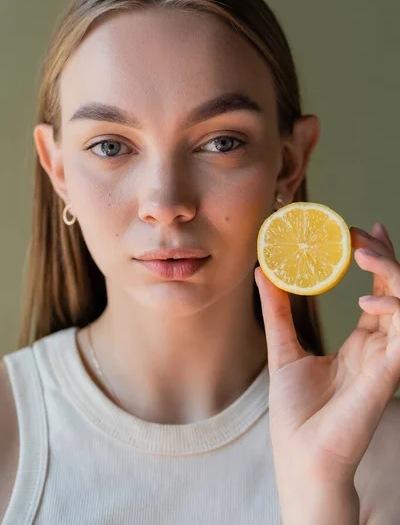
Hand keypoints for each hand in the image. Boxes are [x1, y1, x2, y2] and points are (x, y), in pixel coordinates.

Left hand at [254, 221, 399, 488]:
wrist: (300, 457)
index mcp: (362, 344)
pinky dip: (396, 310)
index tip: (361, 232)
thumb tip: (263, 272)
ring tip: (365, 254)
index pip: (380, 292)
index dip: (377, 260)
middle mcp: (380, 348)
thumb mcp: (284, 349)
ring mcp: (388, 360)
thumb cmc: (297, 414)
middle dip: (385, 257)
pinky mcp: (389, 375)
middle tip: (364, 233)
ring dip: (394, 274)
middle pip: (397, 291)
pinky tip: (370, 300)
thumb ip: (278, 311)